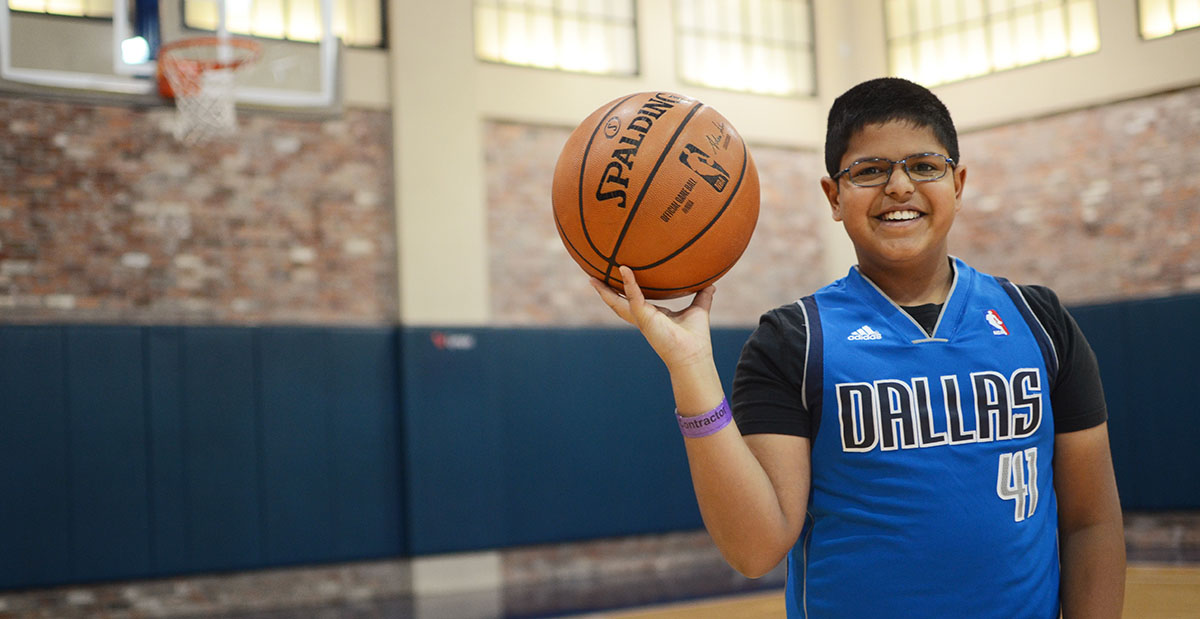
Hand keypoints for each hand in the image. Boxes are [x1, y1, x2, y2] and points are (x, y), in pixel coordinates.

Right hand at [590, 266, 715, 371]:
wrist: (693, 355)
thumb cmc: (695, 337)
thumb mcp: (699, 309)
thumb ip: (702, 295)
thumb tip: (712, 283)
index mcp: (652, 315)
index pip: (634, 300)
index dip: (624, 290)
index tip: (617, 278)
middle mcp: (643, 317)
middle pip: (618, 303)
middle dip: (604, 292)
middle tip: (592, 279)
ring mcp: (641, 318)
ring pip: (617, 302)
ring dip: (604, 291)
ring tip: (592, 278)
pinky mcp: (644, 318)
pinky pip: (633, 297)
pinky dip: (629, 283)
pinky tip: (624, 269)